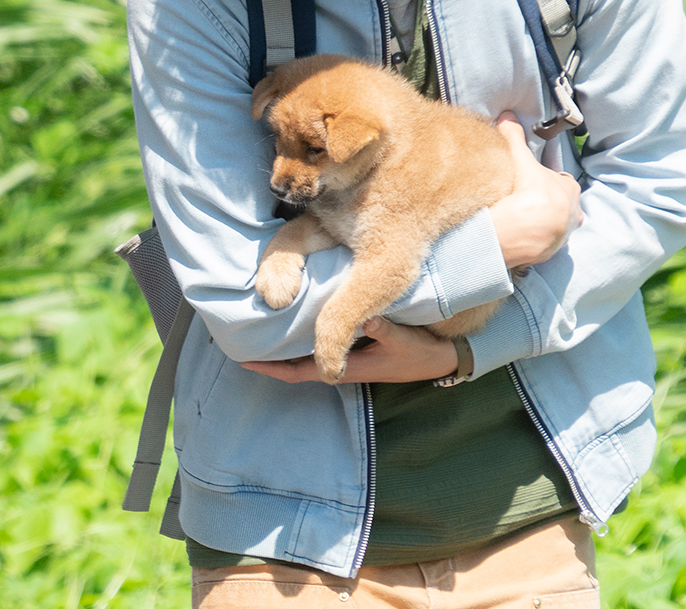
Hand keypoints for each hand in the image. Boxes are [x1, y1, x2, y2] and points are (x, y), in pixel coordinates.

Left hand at [242, 317, 456, 383]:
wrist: (443, 357)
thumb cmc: (422, 353)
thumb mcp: (404, 341)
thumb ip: (384, 331)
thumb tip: (362, 320)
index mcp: (347, 368)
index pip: (299, 372)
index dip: (271, 368)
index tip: (244, 361)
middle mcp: (341, 363)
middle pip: (295, 362)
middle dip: (270, 353)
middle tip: (242, 335)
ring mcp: (347, 356)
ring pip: (306, 351)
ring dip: (285, 340)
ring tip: (261, 321)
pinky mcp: (354, 345)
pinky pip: (320, 340)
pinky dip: (303, 331)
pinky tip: (295, 314)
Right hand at [487, 113, 581, 269]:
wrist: (524, 231)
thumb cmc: (529, 194)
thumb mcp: (520, 160)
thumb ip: (514, 138)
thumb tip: (507, 115)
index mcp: (570, 190)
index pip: (560, 182)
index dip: (545, 181)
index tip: (530, 183)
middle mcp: (572, 214)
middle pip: (559, 204)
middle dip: (545, 203)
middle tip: (523, 200)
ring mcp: (562, 235)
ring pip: (552, 225)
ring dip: (539, 223)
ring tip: (518, 219)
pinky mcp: (549, 252)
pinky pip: (541, 243)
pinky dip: (531, 239)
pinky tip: (516, 234)